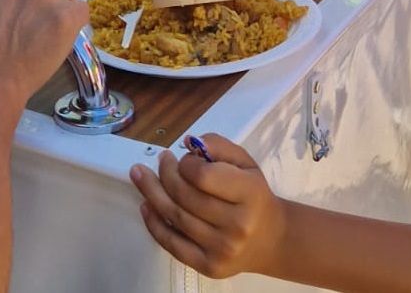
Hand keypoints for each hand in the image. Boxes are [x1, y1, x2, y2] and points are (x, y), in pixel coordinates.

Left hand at [131, 134, 285, 279]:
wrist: (270, 238)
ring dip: (152, 193)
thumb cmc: (253, 194)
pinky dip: (154, 224)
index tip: (183, 159)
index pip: (203, 176)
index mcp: (249, 193)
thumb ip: (218, 145)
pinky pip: (173, 244)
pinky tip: (146, 206)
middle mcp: (237, 224)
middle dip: (165, 174)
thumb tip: (189, 143)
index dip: (186, 164)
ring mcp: (222, 249)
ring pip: (175, 218)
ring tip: (141, 175)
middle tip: (160, 161)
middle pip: (185, 196)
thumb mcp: (244, 162)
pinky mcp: (209, 266)